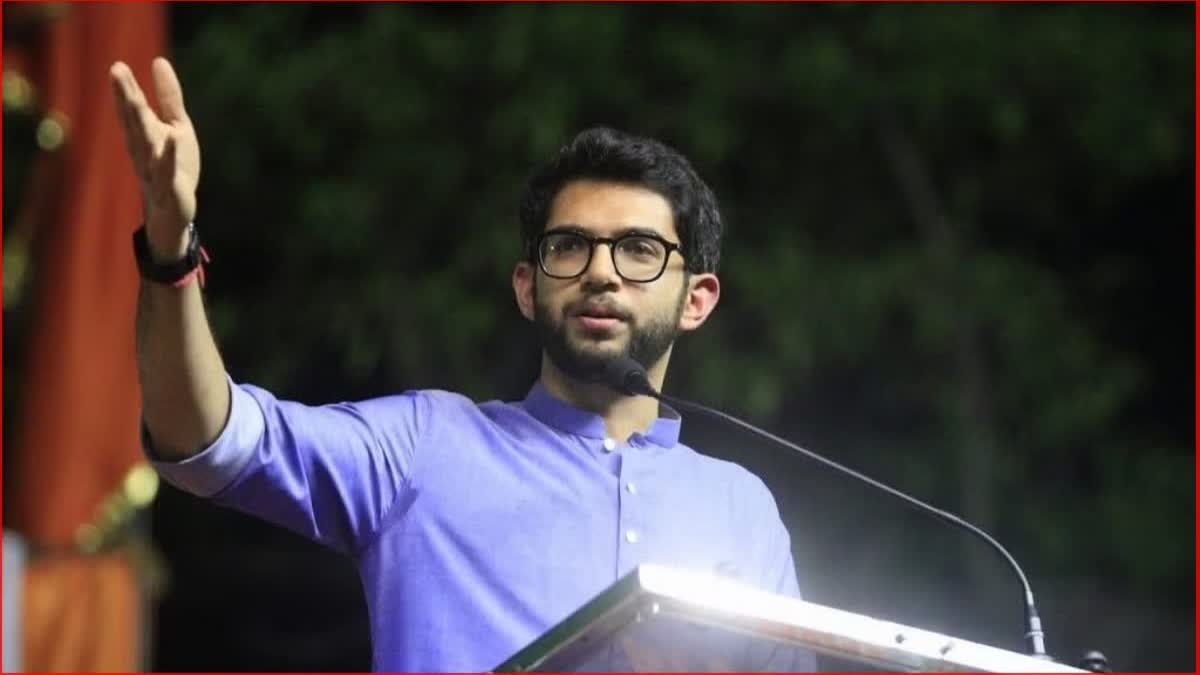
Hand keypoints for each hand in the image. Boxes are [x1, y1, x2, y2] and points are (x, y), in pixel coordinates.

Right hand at [110, 57, 200, 259]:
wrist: (173, 214)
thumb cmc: (172, 167)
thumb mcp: (176, 127)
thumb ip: (169, 98)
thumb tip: (159, 61)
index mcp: (143, 135)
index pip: (131, 110)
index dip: (124, 89)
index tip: (117, 66)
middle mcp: (143, 151)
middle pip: (133, 122)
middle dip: (126, 97)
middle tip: (116, 72)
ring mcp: (154, 171)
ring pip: (145, 145)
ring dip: (140, 122)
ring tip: (136, 99)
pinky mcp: (170, 190)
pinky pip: (167, 173)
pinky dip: (167, 158)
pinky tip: (170, 141)